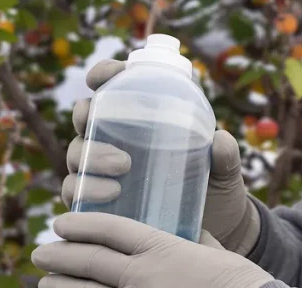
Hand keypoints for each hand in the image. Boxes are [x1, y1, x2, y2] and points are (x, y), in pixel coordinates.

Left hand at [31, 212, 274, 287]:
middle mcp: (143, 277)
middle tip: (40, 252)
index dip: (82, 224)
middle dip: (61, 256)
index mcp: (162, 249)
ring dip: (62, 286)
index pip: (111, 230)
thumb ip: (191, 240)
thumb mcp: (213, 251)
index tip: (62, 222)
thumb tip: (182, 231)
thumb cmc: (237, 280)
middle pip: (90, 262)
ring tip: (46, 283)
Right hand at [63, 59, 259, 253]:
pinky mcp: (99, 202)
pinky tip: (109, 193)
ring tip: (123, 166)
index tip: (103, 76)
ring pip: (78, 153)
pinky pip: (75, 192)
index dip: (104, 73)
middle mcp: (118, 139)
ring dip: (91, 156)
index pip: (116, 86)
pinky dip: (84, 190)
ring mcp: (104, 171)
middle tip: (98, 124)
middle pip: (86, 116)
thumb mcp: (225, 168)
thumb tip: (220, 140)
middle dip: (85, 114)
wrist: (214, 228)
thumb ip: (226, 154)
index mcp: (145, 118)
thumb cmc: (215, 184)